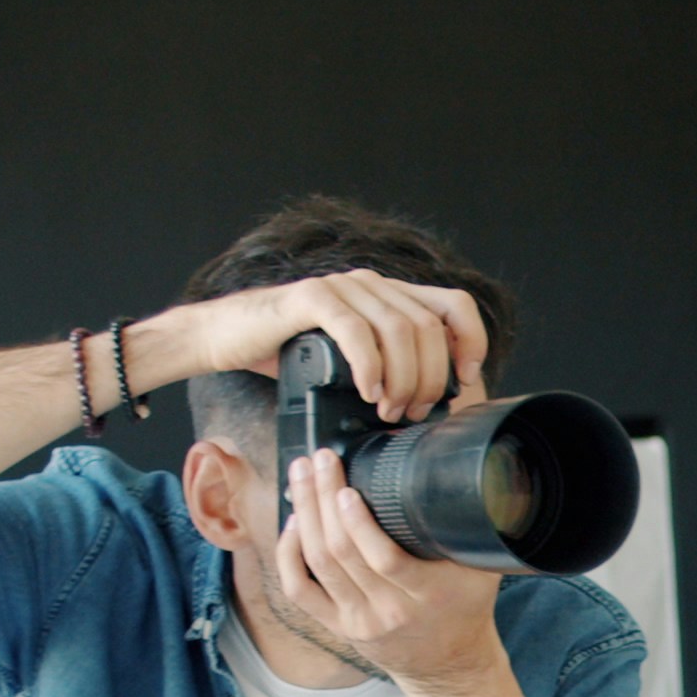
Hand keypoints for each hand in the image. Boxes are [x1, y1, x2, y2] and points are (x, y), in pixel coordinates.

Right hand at [165, 268, 491, 424]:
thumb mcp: (353, 362)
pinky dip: (369, 367)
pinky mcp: (312, 298)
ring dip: (403, 379)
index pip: (454, 305)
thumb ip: (391, 366)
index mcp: (390, 296)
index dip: (471, 341)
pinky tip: (367, 393)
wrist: (226, 338)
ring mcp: (343, 287)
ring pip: (399, 330)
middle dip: (430, 377)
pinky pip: (356, 331)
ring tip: (388, 410)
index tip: (465, 380)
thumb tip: (435, 405)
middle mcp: (372, 284)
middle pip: (430, 326)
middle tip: (412, 413)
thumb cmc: (290, 356)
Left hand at [279, 444, 507, 691]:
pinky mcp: (338, 626)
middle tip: (319, 461)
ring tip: (300, 476)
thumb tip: (471, 481)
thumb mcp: (481, 572)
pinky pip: (300, 591)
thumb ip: (476, 534)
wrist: (450, 664)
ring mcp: (359, 620)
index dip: (359, 522)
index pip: (384, 558)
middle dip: (323, 499)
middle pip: (342, 552)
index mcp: (427, 595)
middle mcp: (389, 610)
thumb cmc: (465, 608)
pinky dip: (289, 554)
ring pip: (318, 563)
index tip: (347, 488)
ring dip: (305, 514)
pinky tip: (292, 522)